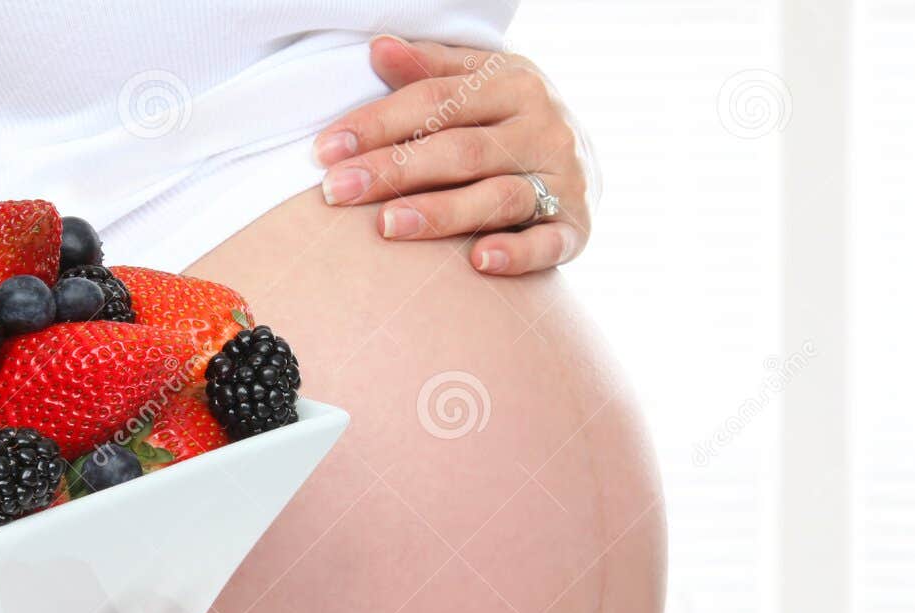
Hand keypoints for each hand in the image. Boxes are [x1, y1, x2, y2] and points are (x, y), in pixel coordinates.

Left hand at [313, 36, 596, 275]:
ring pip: (497, 196)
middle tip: (337, 191)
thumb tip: (377, 48)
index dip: (378, 124)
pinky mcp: (578, 227)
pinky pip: (547, 243)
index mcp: (514, 84)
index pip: (435, 101)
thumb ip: (431, 71)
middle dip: (393, 171)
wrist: (589, 163)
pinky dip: (516, 253)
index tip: (325, 150)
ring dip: (441, 214)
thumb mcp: (481, 83)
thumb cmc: (513, 122)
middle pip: (459, 150)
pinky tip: (478, 261)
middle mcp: (542, 128)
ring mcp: (563, 179)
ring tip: (387, 226)